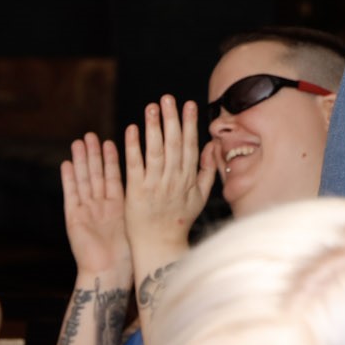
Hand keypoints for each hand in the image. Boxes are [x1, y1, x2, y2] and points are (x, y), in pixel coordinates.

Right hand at [61, 132, 130, 277]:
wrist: (110, 272)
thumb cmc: (127, 255)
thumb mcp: (135, 225)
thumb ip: (139, 208)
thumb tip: (158, 195)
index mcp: (116, 207)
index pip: (113, 177)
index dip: (111, 160)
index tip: (110, 141)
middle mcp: (100, 206)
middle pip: (95, 175)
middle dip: (93, 155)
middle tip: (90, 135)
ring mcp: (86, 211)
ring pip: (83, 181)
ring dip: (80, 161)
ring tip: (78, 142)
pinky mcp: (74, 218)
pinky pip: (71, 195)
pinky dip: (68, 180)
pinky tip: (66, 164)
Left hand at [122, 99, 216, 268]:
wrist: (160, 246)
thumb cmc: (180, 222)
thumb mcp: (200, 197)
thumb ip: (207, 171)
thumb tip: (212, 146)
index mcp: (189, 179)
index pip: (190, 145)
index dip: (189, 124)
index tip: (188, 104)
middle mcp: (173, 179)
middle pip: (174, 144)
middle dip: (171, 119)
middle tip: (168, 98)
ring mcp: (155, 185)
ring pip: (156, 151)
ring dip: (154, 127)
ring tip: (152, 106)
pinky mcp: (136, 192)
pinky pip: (135, 165)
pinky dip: (134, 147)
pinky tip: (132, 130)